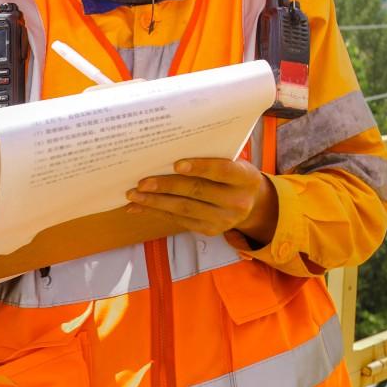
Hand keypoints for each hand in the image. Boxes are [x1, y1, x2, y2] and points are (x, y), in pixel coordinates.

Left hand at [127, 157, 278, 241]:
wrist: (251, 204)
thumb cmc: (235, 175)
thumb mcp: (235, 162)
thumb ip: (212, 158)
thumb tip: (171, 155)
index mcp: (246, 179)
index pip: (222, 171)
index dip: (200, 167)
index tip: (176, 164)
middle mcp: (237, 201)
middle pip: (198, 191)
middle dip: (167, 186)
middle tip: (143, 182)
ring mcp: (223, 219)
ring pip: (184, 209)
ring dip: (156, 202)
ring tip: (135, 195)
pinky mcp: (209, 230)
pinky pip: (179, 220)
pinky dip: (158, 212)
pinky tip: (141, 206)